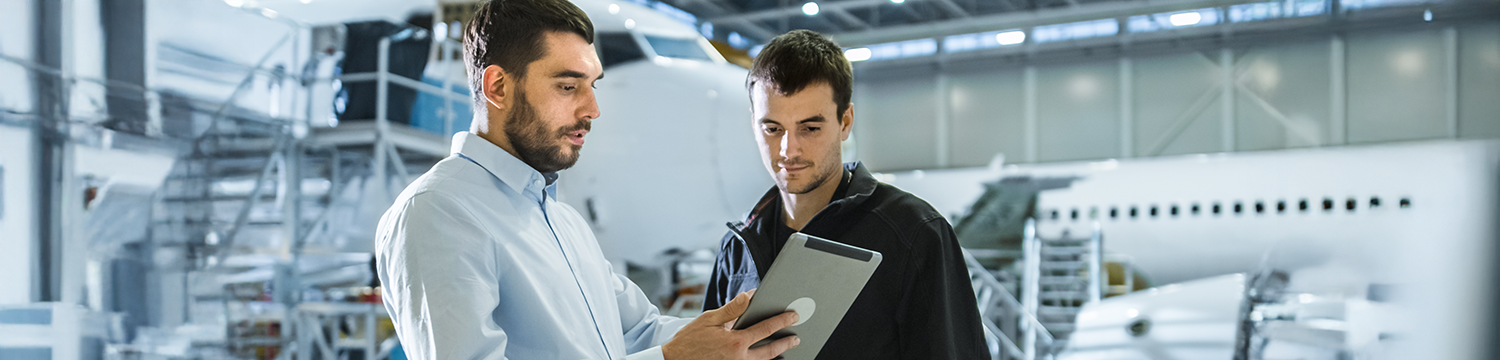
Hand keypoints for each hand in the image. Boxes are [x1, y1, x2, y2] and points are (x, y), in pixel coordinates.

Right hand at [662, 290, 800, 359]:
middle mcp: (739, 359)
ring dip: (776, 356)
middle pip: (770, 351)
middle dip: (786, 343)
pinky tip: (765, 359)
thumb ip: (732, 309)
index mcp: (735, 342)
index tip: (792, 316)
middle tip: (796, 337)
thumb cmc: (689, 341)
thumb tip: (749, 296)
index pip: (766, 329)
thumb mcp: (709, 319)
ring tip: (785, 350)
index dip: (782, 321)